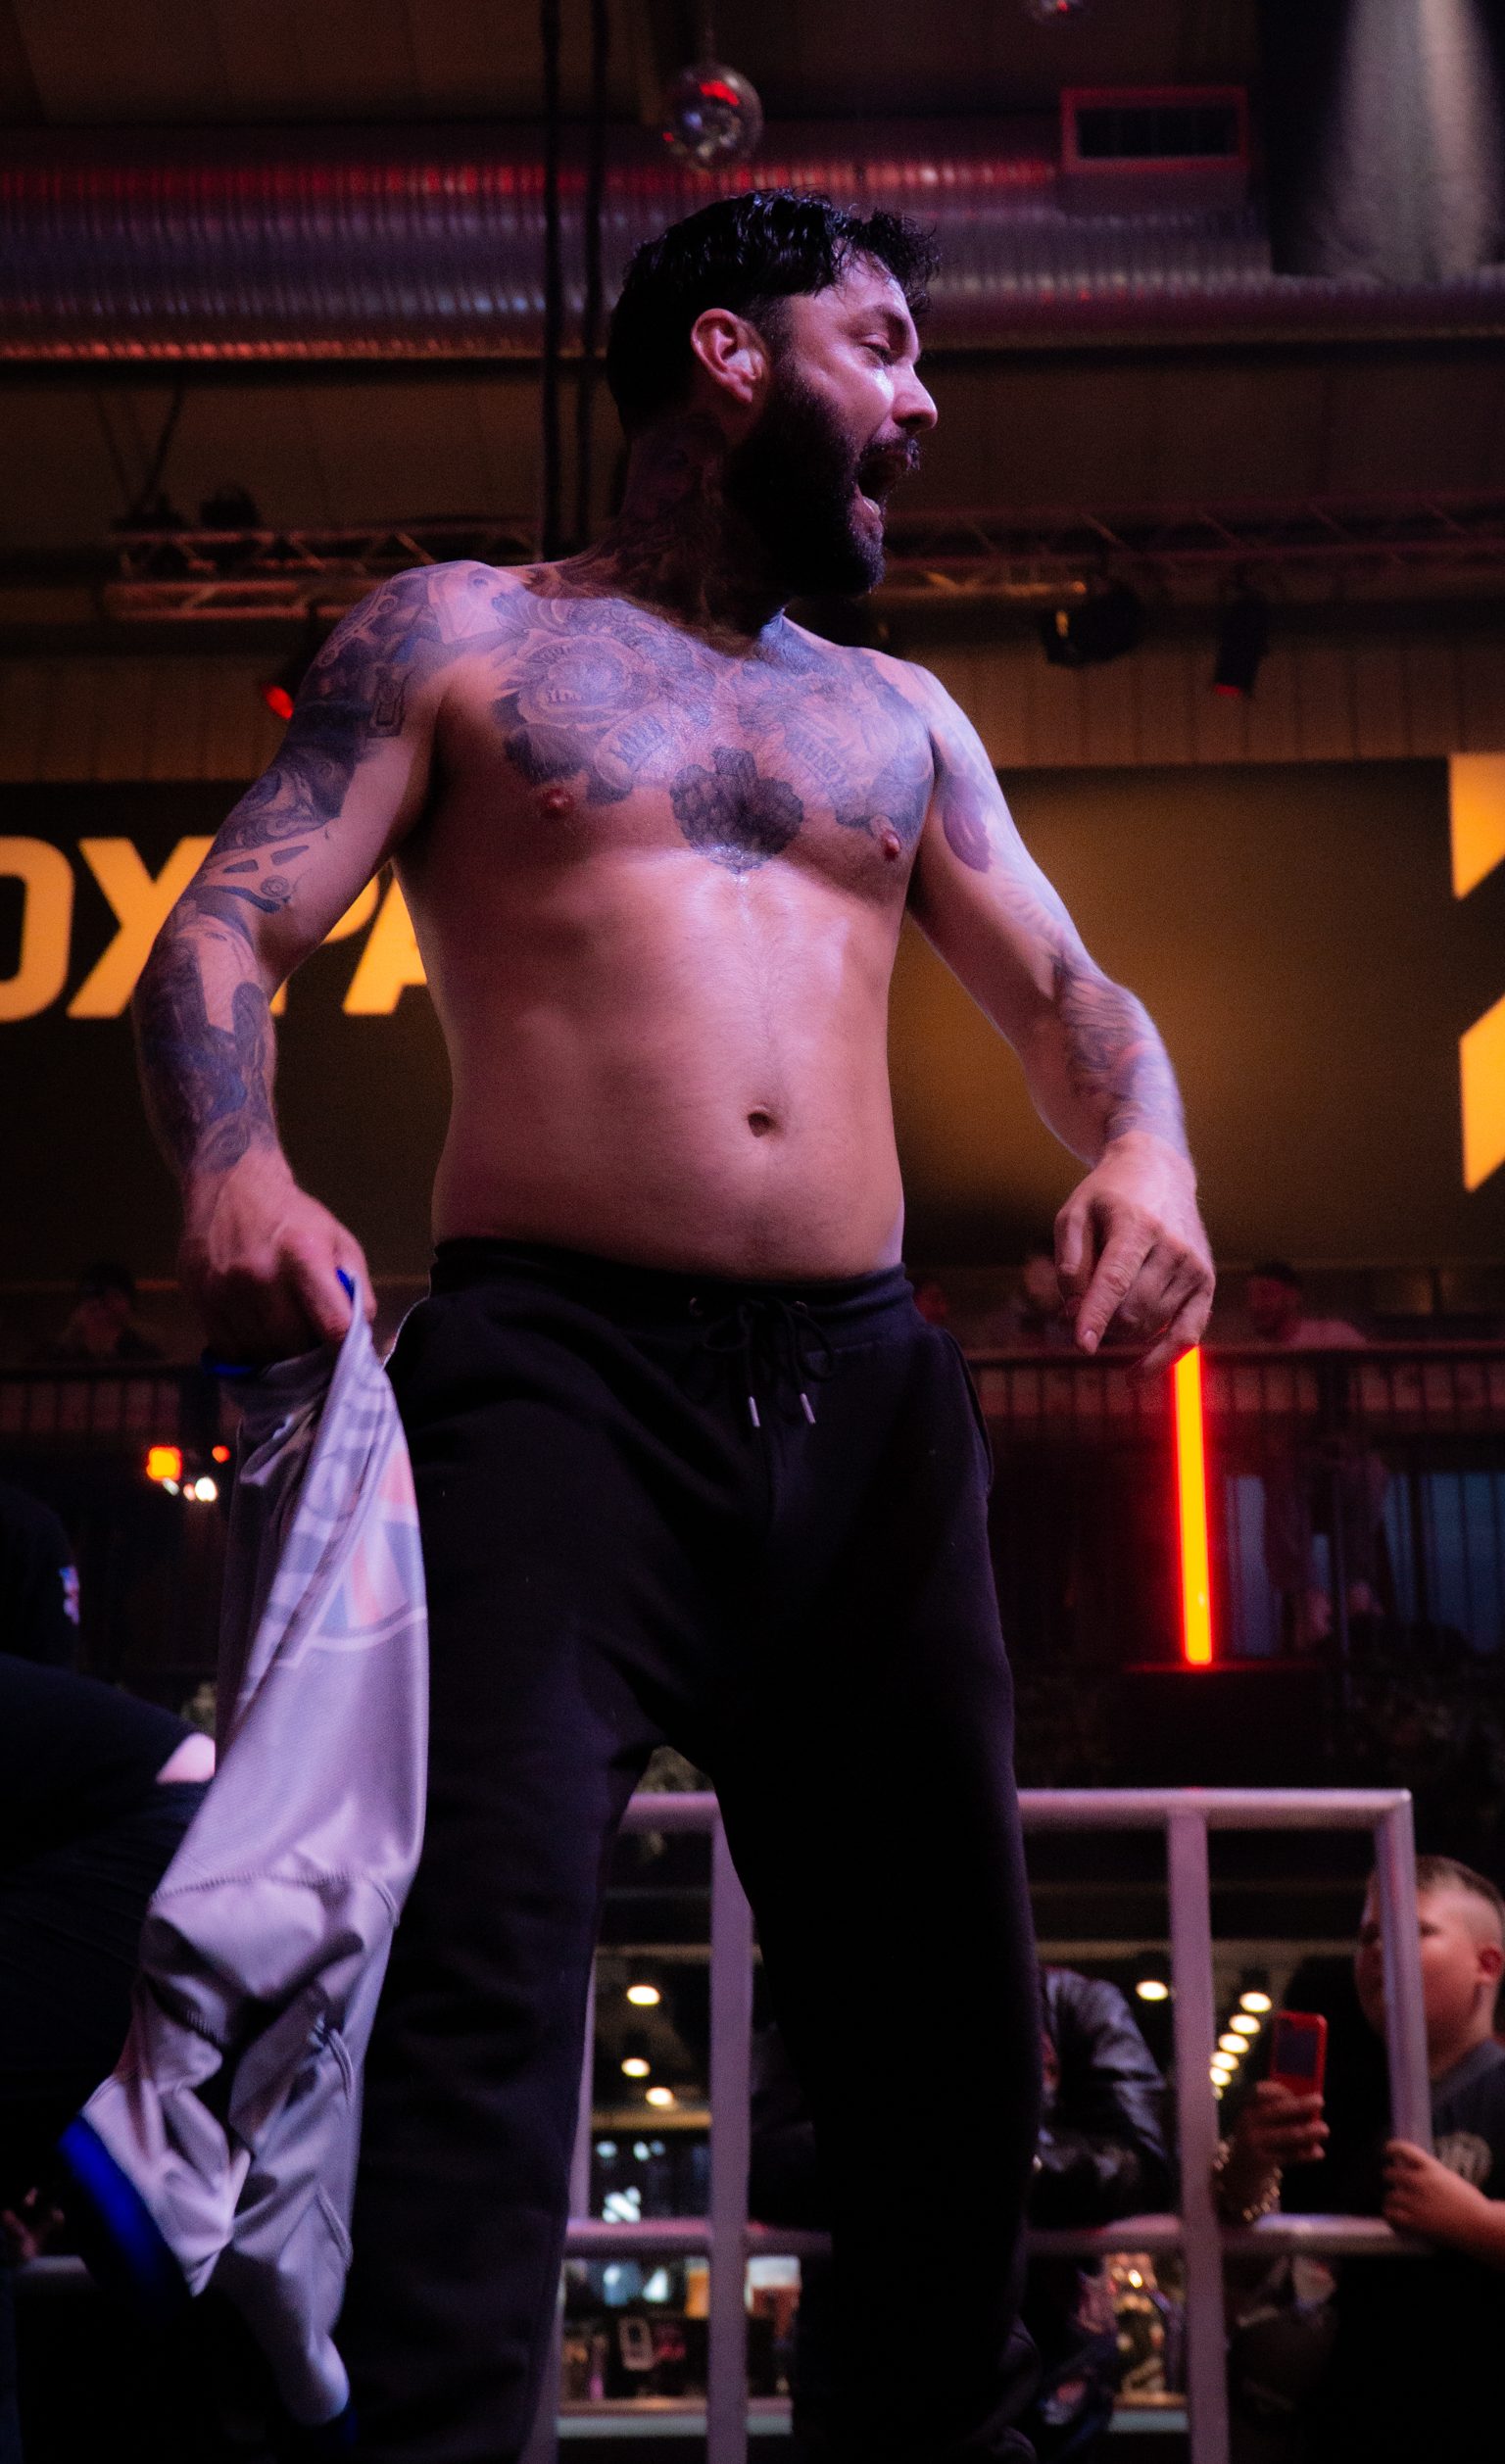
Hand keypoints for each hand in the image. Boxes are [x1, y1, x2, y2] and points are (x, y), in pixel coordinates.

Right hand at [181, 1152, 373, 1362]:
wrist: (232, 1186)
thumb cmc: (294, 1218)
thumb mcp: (339, 1241)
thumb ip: (357, 1289)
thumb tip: (363, 1338)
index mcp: (304, 1256)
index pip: (333, 1326)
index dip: (344, 1352)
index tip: (347, 1361)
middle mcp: (261, 1275)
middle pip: (293, 1347)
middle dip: (308, 1353)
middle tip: (312, 1342)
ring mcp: (225, 1289)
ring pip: (260, 1353)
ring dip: (277, 1356)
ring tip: (284, 1335)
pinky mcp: (199, 1297)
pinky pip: (228, 1350)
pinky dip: (247, 1352)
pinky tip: (257, 1333)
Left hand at [1056, 1133, 1213, 1374]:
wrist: (1159, 1171)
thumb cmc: (1108, 1196)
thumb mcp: (1074, 1213)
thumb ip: (1069, 1259)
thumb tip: (1075, 1308)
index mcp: (1137, 1225)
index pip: (1116, 1280)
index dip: (1096, 1315)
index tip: (1081, 1344)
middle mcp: (1173, 1248)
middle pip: (1131, 1310)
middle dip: (1099, 1320)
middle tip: (1076, 1305)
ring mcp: (1194, 1267)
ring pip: (1150, 1324)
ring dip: (1119, 1327)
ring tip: (1104, 1302)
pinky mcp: (1206, 1283)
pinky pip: (1188, 1335)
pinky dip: (1161, 1359)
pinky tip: (1134, 1376)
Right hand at [1230, 2082, 1328, 2174]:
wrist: (1240, 2171)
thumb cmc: (1261, 2137)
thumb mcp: (1263, 2122)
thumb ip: (1282, 2112)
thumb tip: (1311, 2109)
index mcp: (1248, 2107)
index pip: (1259, 2091)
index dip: (1279, 2088)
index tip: (1298, 2088)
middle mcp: (1248, 2122)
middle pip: (1277, 2111)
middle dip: (1300, 2105)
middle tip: (1320, 2100)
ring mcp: (1254, 2142)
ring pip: (1286, 2134)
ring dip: (1308, 2131)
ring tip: (1325, 2129)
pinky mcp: (1262, 2162)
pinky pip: (1288, 2156)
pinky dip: (1305, 2154)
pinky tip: (1319, 2152)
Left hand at [1382, 2141, 1492, 2250]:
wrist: (1479, 2225)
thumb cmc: (1469, 2202)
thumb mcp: (1449, 2178)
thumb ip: (1431, 2175)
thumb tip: (1412, 2173)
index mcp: (1431, 2168)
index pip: (1405, 2150)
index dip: (1393, 2148)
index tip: (1387, 2150)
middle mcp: (1420, 2182)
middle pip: (1391, 2174)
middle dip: (1391, 2179)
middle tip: (1395, 2185)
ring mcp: (1415, 2202)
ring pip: (1389, 2197)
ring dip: (1392, 2201)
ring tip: (1396, 2205)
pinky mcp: (1414, 2222)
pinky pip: (1391, 2216)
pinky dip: (1391, 2217)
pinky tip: (1396, 2220)